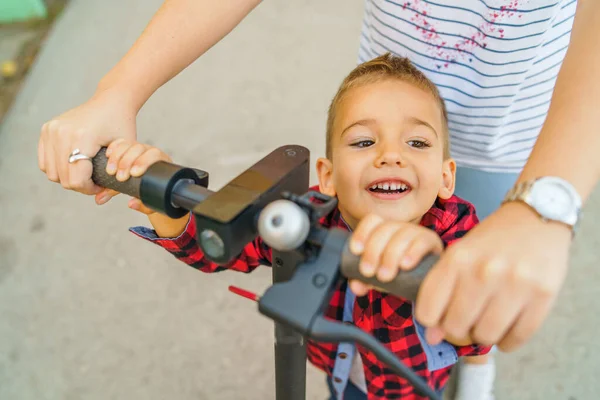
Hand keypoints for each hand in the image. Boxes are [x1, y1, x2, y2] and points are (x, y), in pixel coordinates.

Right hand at [38, 88, 137, 194]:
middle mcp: (61, 133)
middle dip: (79, 186)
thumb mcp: (125, 152)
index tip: (101, 186)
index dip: (89, 190)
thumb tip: (100, 201)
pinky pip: (45, 161)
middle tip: (95, 182)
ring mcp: (51, 130)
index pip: (76, 180)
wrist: (111, 101)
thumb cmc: (122, 126)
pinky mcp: (46, 129)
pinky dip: (58, 168)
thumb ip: (115, 179)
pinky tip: (74, 165)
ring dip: (67, 178)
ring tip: (85, 173)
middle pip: (62, 178)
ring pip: (51, 172)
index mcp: (81, 137)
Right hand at [94, 139, 170, 210]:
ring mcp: (139, 149)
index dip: (143, 162)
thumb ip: (143, 205)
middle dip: (127, 162)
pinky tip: (107, 155)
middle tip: (120, 177)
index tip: (133, 174)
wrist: (152, 188)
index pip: (154, 155)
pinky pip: (121, 143)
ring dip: (117, 156)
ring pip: (128, 145)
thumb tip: (131, 204)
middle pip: (139, 148)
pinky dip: (114, 147)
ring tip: (110, 171)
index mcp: (160, 163)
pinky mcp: (128, 148)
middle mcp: (150, 153)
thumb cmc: (154, 194)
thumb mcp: (151, 202)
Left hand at [348, 214, 443, 295]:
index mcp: (384, 230)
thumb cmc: (399, 276)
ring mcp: (417, 232)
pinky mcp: (432, 242)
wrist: (427, 282)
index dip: (362, 233)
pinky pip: (422, 242)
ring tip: (384, 276)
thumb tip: (355, 286)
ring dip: (390, 256)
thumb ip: (365, 281)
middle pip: (384, 229)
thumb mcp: (379, 278)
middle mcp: (400, 227)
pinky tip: (405, 265)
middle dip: (373, 251)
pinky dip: (412, 253)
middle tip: (368, 272)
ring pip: (402, 235)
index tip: (355, 251)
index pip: (372, 221)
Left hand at [414, 201, 571, 351]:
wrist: (536, 217)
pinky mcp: (543, 295)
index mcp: (457, 259)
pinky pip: (516, 338)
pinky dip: (508, 340)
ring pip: (485, 336)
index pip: (428, 312)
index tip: (440, 317)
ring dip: (484, 335)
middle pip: (455, 328)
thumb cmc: (491, 242)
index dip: (431, 321)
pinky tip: (507, 327)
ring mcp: (515, 283)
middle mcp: (483, 272)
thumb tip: (432, 338)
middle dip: (458, 329)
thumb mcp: (459, 255)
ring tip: (488, 321)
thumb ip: (441, 292)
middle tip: (467, 319)